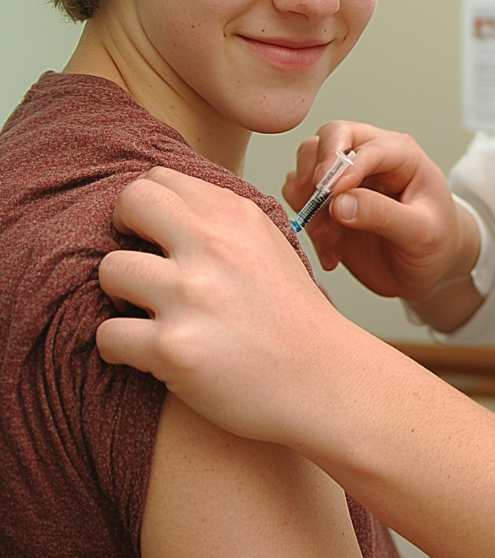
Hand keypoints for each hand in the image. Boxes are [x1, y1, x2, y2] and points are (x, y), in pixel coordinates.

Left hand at [96, 167, 347, 446]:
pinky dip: (120, 348)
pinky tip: (144, 353)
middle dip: (122, 232)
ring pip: (110, 270)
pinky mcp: (173, 347)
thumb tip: (165, 207)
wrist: (323, 378)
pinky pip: (107, 335)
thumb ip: (221, 221)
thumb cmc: (292, 318)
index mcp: (237, 217)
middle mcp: (214, 246)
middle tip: (139, 264)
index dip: (147, 208)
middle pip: (131, 202)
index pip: (160, 179)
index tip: (154, 235)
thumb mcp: (267, 246)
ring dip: (120, 297)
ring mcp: (191, 295)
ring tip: (147, 314)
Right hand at [282, 122, 479, 303]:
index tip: (335, 194)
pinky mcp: (328, 205)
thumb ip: (383, 215)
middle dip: (317, 168)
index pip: (363, 143)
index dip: (344, 165)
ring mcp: (345, 180)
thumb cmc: (437, 242)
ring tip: (331, 239)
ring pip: (305, 166)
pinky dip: (307, 228)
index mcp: (400, 154)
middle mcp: (369, 158)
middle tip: (319, 203)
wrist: (429, 270)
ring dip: (309, 204)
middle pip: (328, 137)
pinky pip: (300, 202)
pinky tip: (332, 254)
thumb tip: (339, 203)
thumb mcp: (423, 232)